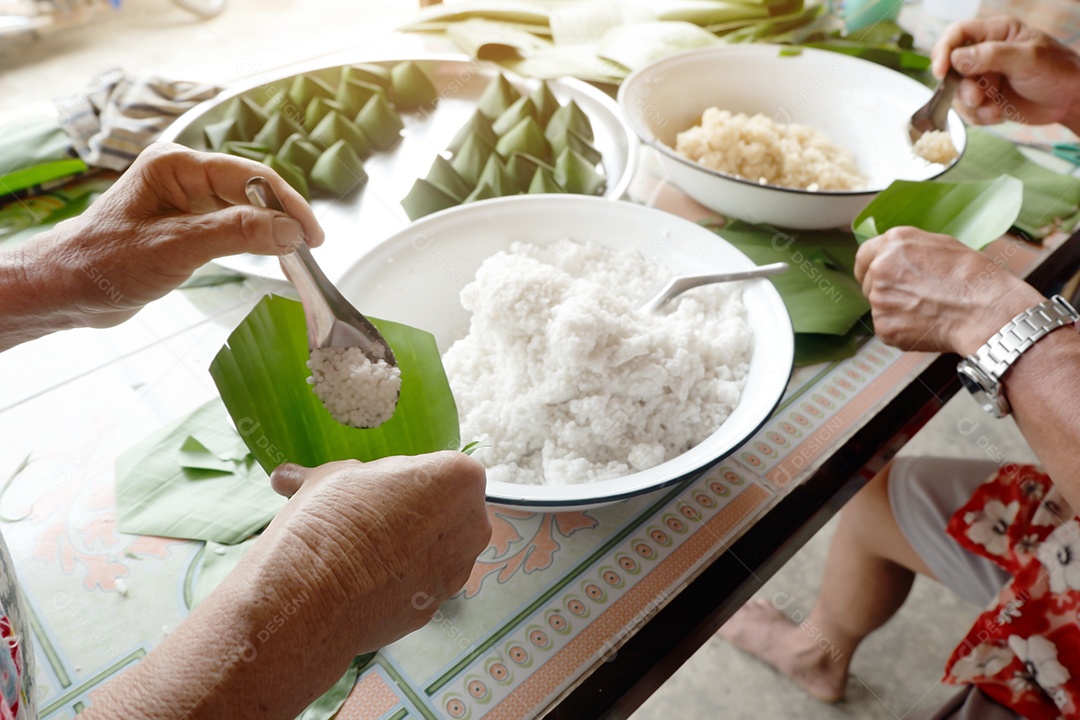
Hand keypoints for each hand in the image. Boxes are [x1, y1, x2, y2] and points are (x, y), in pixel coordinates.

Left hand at [25, 141, 324, 327]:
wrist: (67, 289)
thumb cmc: (105, 263)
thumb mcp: (176, 247)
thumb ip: (236, 234)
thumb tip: (290, 231)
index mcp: (176, 165)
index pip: (250, 176)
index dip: (288, 203)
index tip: (313, 234)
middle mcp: (183, 176)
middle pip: (252, 189)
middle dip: (284, 215)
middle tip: (312, 248)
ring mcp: (186, 200)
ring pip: (246, 208)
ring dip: (272, 229)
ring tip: (298, 253)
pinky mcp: (187, 224)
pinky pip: (233, 225)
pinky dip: (255, 239)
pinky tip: (271, 253)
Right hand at [261, 451, 490, 653]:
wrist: (310, 600)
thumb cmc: (330, 520)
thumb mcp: (331, 476)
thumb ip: (334, 475)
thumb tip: (290, 476)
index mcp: (459, 480)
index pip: (440, 468)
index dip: (405, 477)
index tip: (378, 487)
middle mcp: (473, 527)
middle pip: (445, 510)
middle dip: (412, 511)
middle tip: (367, 517)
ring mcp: (457, 573)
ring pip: (433, 549)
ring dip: (405, 548)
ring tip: (358, 553)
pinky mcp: (434, 609)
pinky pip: (417, 585)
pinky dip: (395, 582)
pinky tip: (360, 584)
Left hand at [854, 227, 1042, 355]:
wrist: (985, 310)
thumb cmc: (973, 276)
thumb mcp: (940, 246)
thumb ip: (907, 251)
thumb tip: (893, 260)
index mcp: (893, 243)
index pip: (864, 256)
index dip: (870, 268)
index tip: (874, 276)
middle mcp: (880, 268)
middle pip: (868, 283)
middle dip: (886, 290)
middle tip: (917, 297)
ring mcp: (879, 299)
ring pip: (880, 307)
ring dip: (896, 310)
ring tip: (929, 310)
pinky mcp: (884, 326)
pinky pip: (888, 328)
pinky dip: (903, 329)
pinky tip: (927, 324)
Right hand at [931, 16, 1079, 128]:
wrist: (1071, 100)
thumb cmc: (1058, 70)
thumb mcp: (1028, 58)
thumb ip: (991, 56)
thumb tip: (956, 59)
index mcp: (995, 33)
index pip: (957, 34)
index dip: (943, 51)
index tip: (940, 72)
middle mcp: (984, 54)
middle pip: (951, 68)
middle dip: (961, 87)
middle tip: (978, 97)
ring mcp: (984, 77)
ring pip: (957, 93)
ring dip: (972, 106)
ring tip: (995, 109)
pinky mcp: (985, 99)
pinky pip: (968, 111)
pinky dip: (980, 116)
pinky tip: (999, 114)